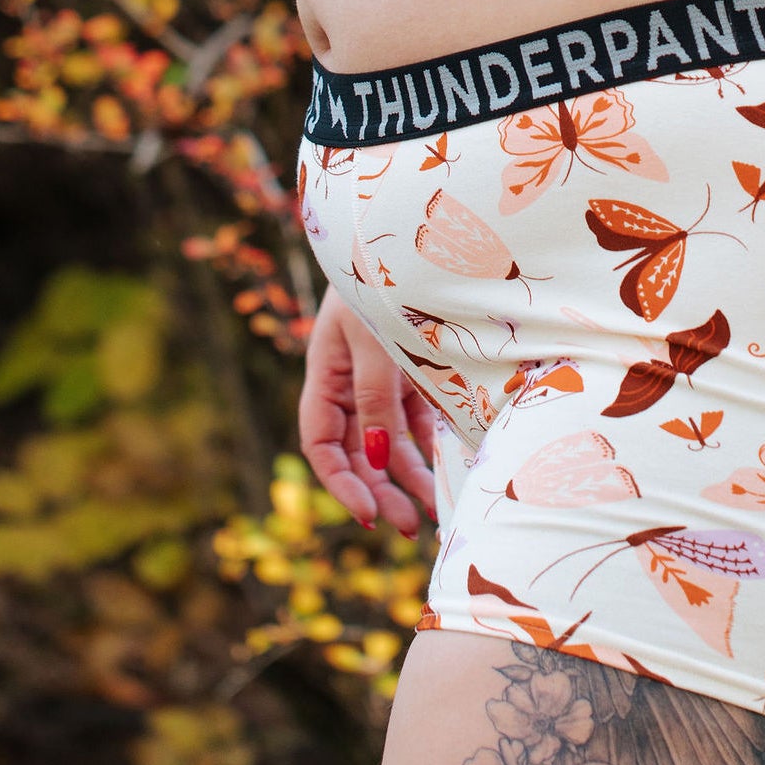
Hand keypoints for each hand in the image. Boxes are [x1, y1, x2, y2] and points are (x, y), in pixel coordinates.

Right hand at [299, 285, 437, 534]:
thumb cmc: (383, 279)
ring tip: (429, 513)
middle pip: (355, 451)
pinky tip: (444, 471)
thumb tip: (375, 458)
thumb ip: (375, 395)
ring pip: (386, 442)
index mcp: (325, 372)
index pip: (320, 442)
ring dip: (405, 477)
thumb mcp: (375, 337)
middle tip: (407, 527)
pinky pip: (413, 421)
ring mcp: (379, 379)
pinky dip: (425, 447)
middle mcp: (348, 382)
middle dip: (377, 490)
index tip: (366, 513)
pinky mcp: (410, 373)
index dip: (338, 482)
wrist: (413, 237)